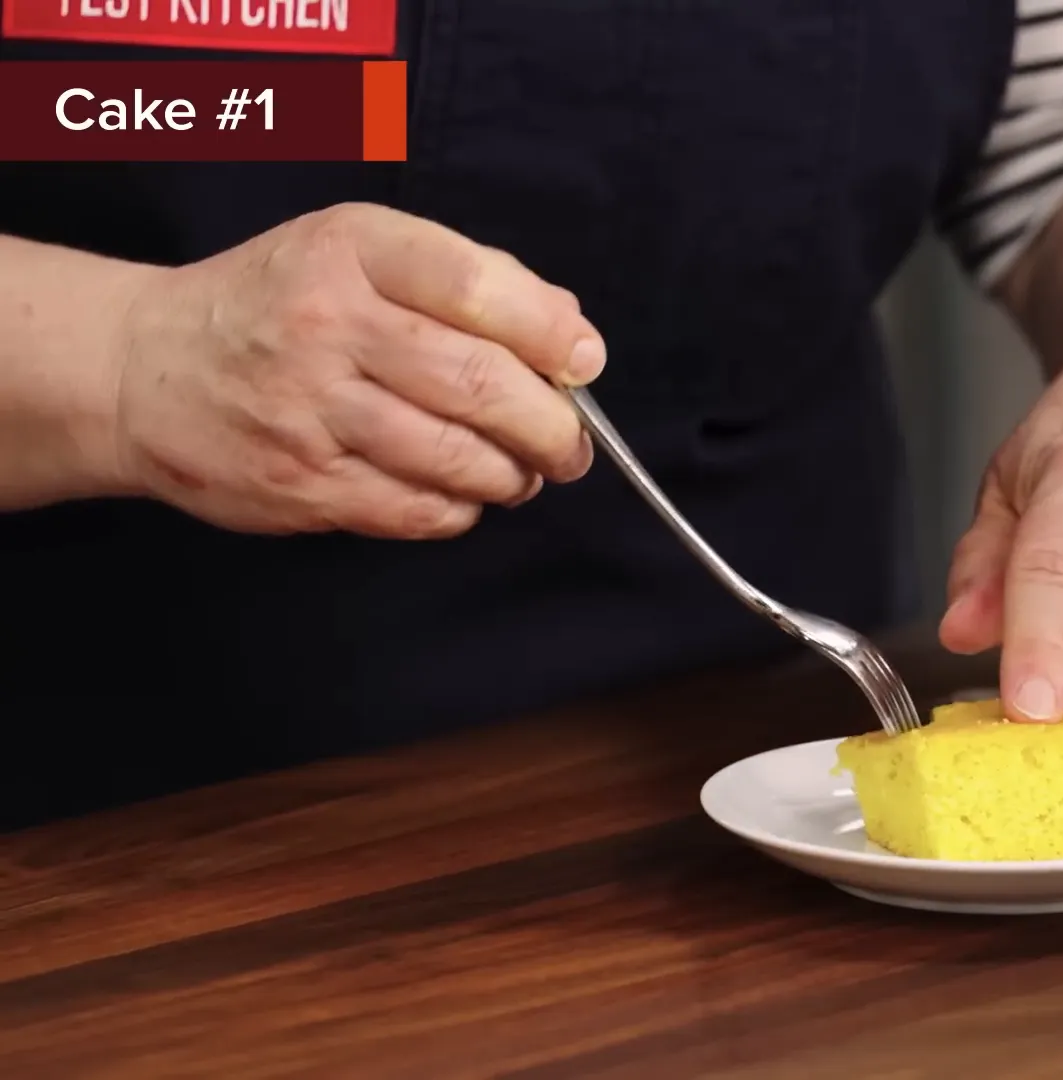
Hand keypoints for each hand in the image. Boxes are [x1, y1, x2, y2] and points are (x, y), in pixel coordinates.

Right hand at [105, 203, 604, 537]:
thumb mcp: (360, 251)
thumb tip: (570, 330)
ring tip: (521, 472)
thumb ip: (468, 279)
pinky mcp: (299, 484)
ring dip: (513, 475)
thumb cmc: (279, 303)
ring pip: (456, 457)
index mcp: (354, 251)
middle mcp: (329, 325)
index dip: (551, 334)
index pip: (477, 287)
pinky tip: (460, 494)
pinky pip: (415, 511)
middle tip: (570, 445)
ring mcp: (310, 410)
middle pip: (480, 384)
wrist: (142, 368)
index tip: (583, 363)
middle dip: (551, 427)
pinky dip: (459, 509)